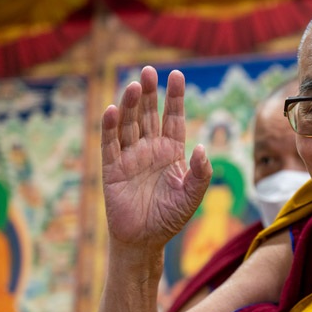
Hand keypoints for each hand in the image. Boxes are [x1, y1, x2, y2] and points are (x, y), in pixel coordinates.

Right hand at [101, 66, 211, 250]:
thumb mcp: (192, 194)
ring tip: (135, 86)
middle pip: (149, 115)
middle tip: (149, 70)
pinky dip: (111, 127)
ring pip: (130, 125)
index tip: (177, 75)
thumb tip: (201, 147)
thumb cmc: (170, 217)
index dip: (175, 98)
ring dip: (131, 105)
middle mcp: (150, 150)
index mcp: (171, 152)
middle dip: (150, 93)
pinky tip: (114, 110)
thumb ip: (201, 172)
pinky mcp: (112, 169)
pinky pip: (110, 144)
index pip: (173, 118)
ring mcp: (130, 157)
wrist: (144, 240)